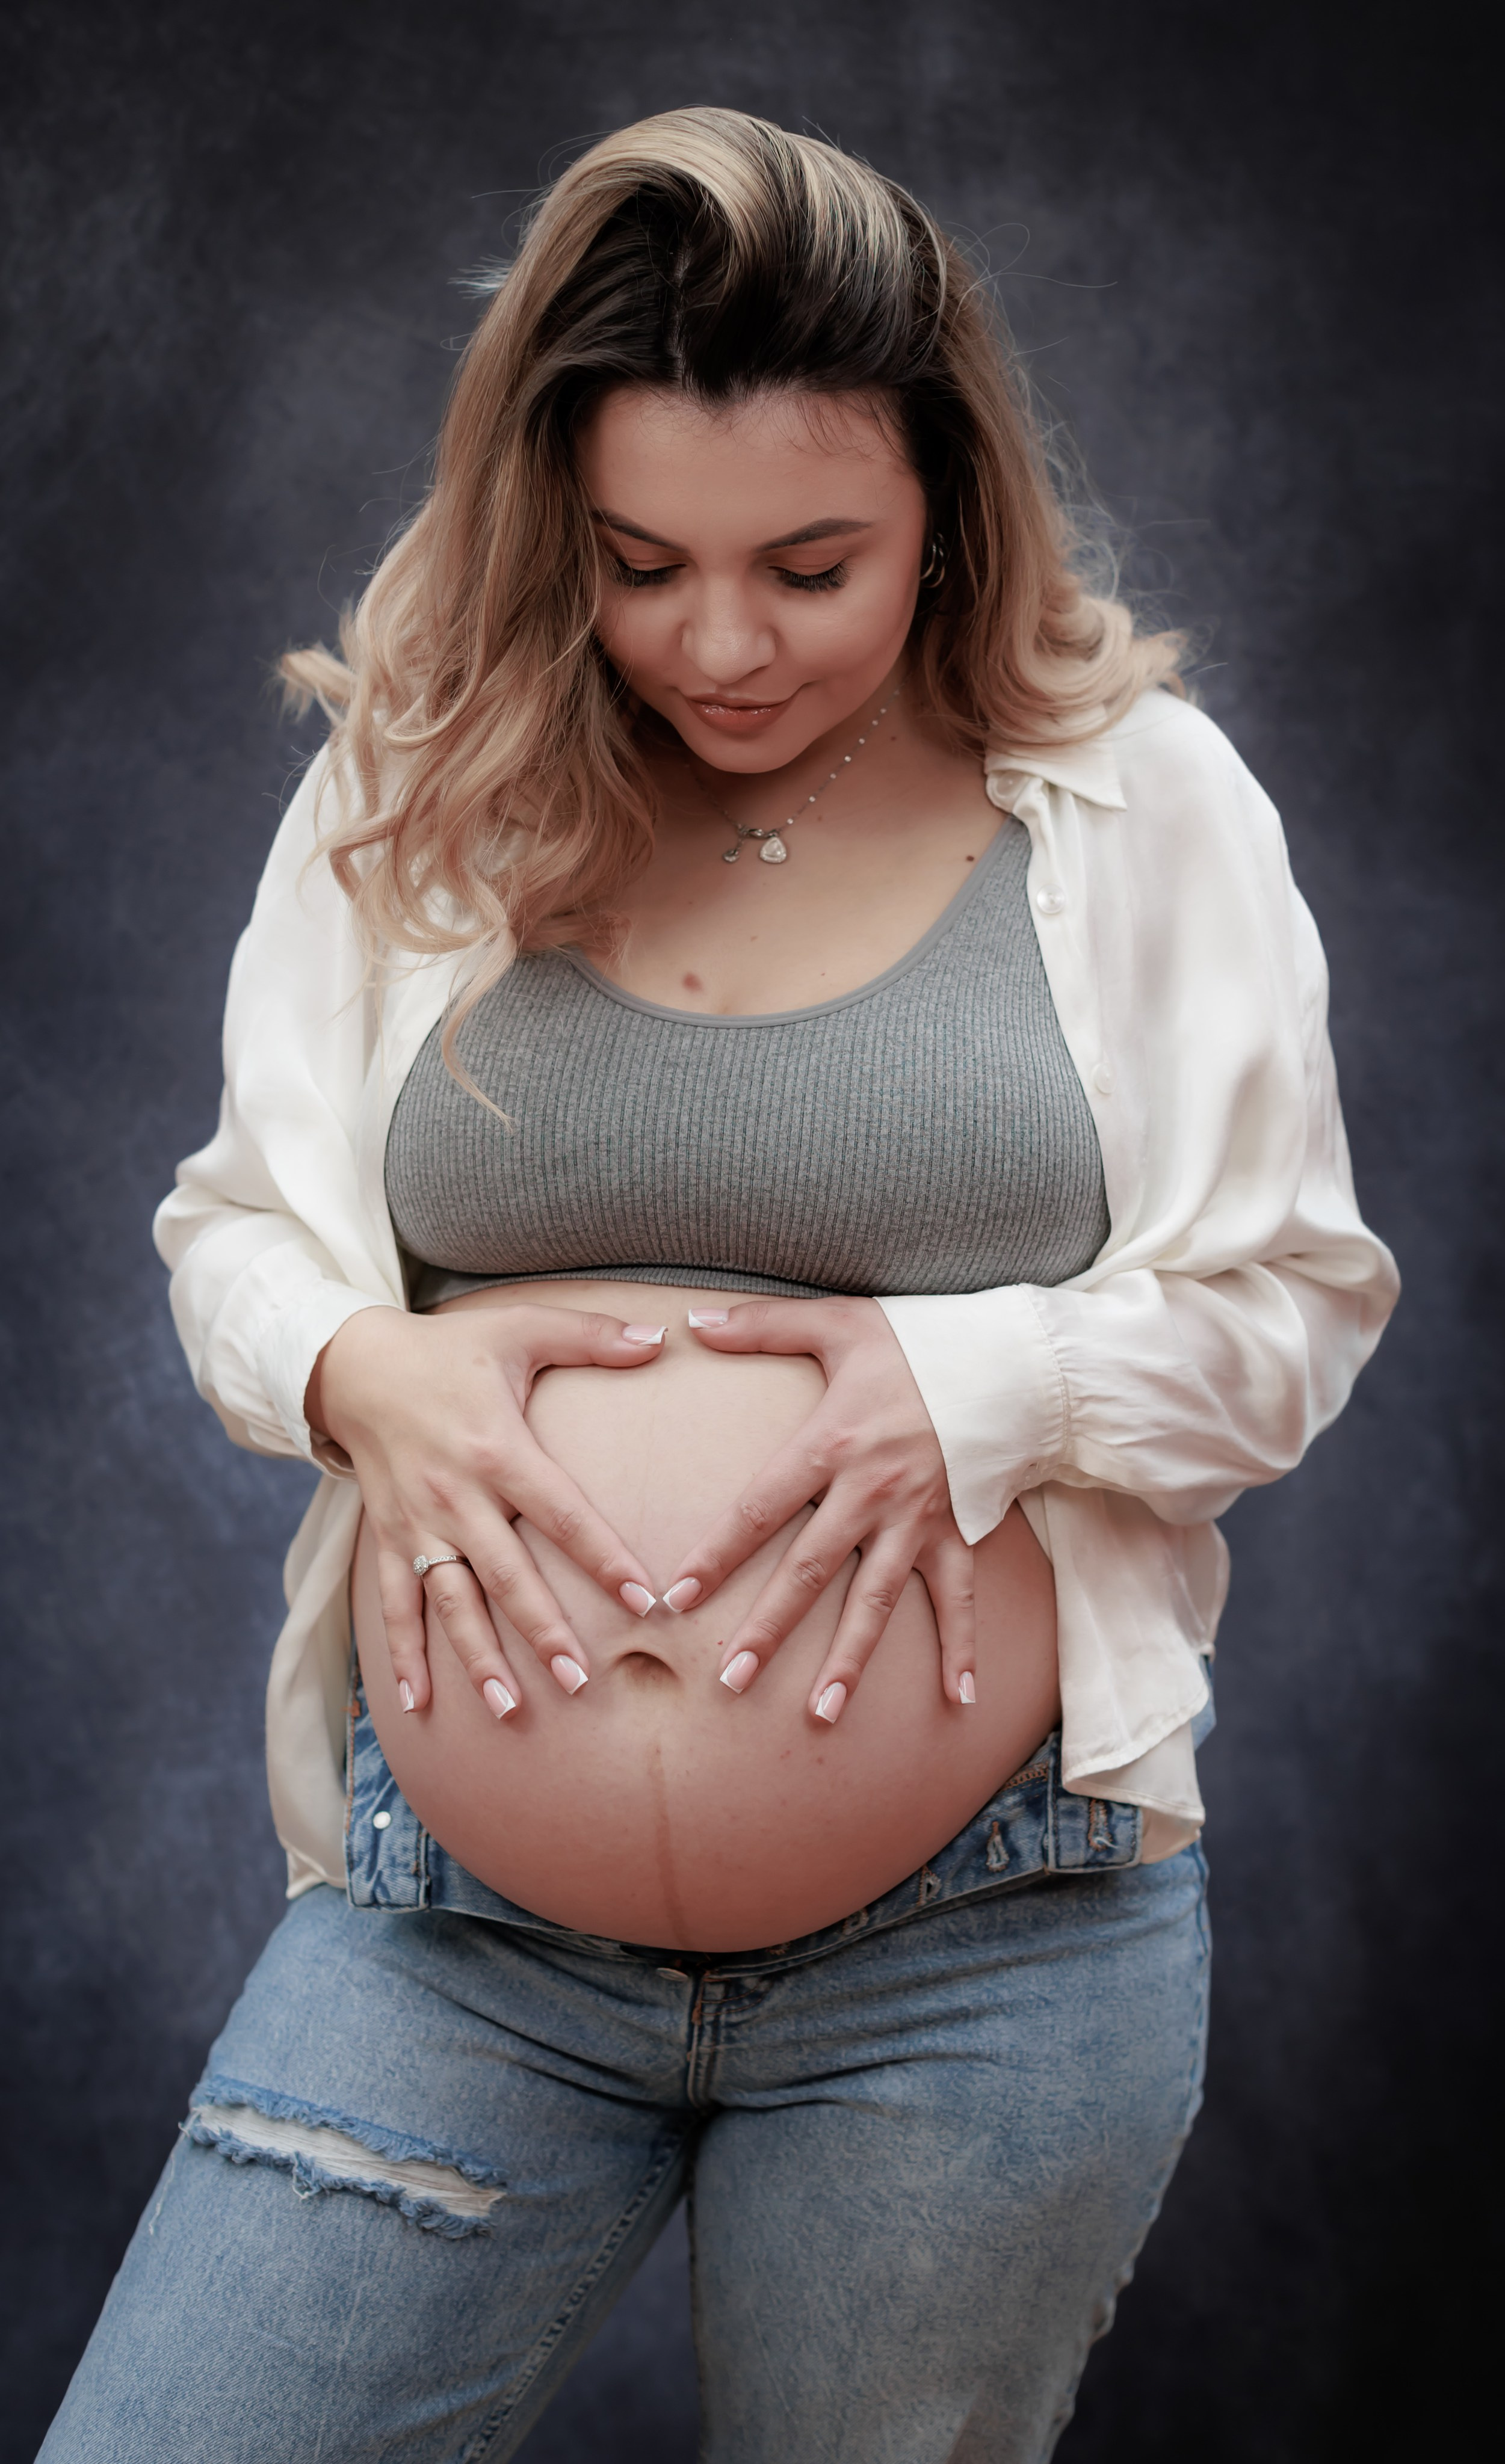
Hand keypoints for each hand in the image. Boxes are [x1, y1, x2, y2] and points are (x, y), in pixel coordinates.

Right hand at [307, 1304, 664, 1715]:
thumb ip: (593, 1335)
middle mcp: (457, 1495)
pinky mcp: (389, 1539)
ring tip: (509, 1708)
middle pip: (507, 1573)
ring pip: (452, 1601)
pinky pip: (395, 1605)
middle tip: (580, 1681)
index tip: (644, 1600)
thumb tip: (663, 1338)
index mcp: (498, 1448)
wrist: (354, 1365)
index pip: (562, 1513)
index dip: (603, 1557)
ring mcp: (418, 1523)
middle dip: (543, 1631)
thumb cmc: (450, 1348)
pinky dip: (402, 1656)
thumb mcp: (521, 1327)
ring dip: (478, 1657)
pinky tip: (417, 1705)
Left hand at [662, 1298, 974, 1720]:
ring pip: (877, 1600)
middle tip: (730, 1680)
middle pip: (810, 1570)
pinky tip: (960, 1700)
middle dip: (769, 1628)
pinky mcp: (959, 1531)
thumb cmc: (922, 1340)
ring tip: (820, 1712)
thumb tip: (689, 1322)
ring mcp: (918, 1520)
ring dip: (849, 1660)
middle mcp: (872, 1492)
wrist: (1014, 1358)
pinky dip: (962, 1649)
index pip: (760, 1509)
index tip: (677, 1598)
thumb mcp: (839, 1322)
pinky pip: (960, 1598)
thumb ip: (762, 1325)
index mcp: (832, 1445)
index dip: (718, 1554)